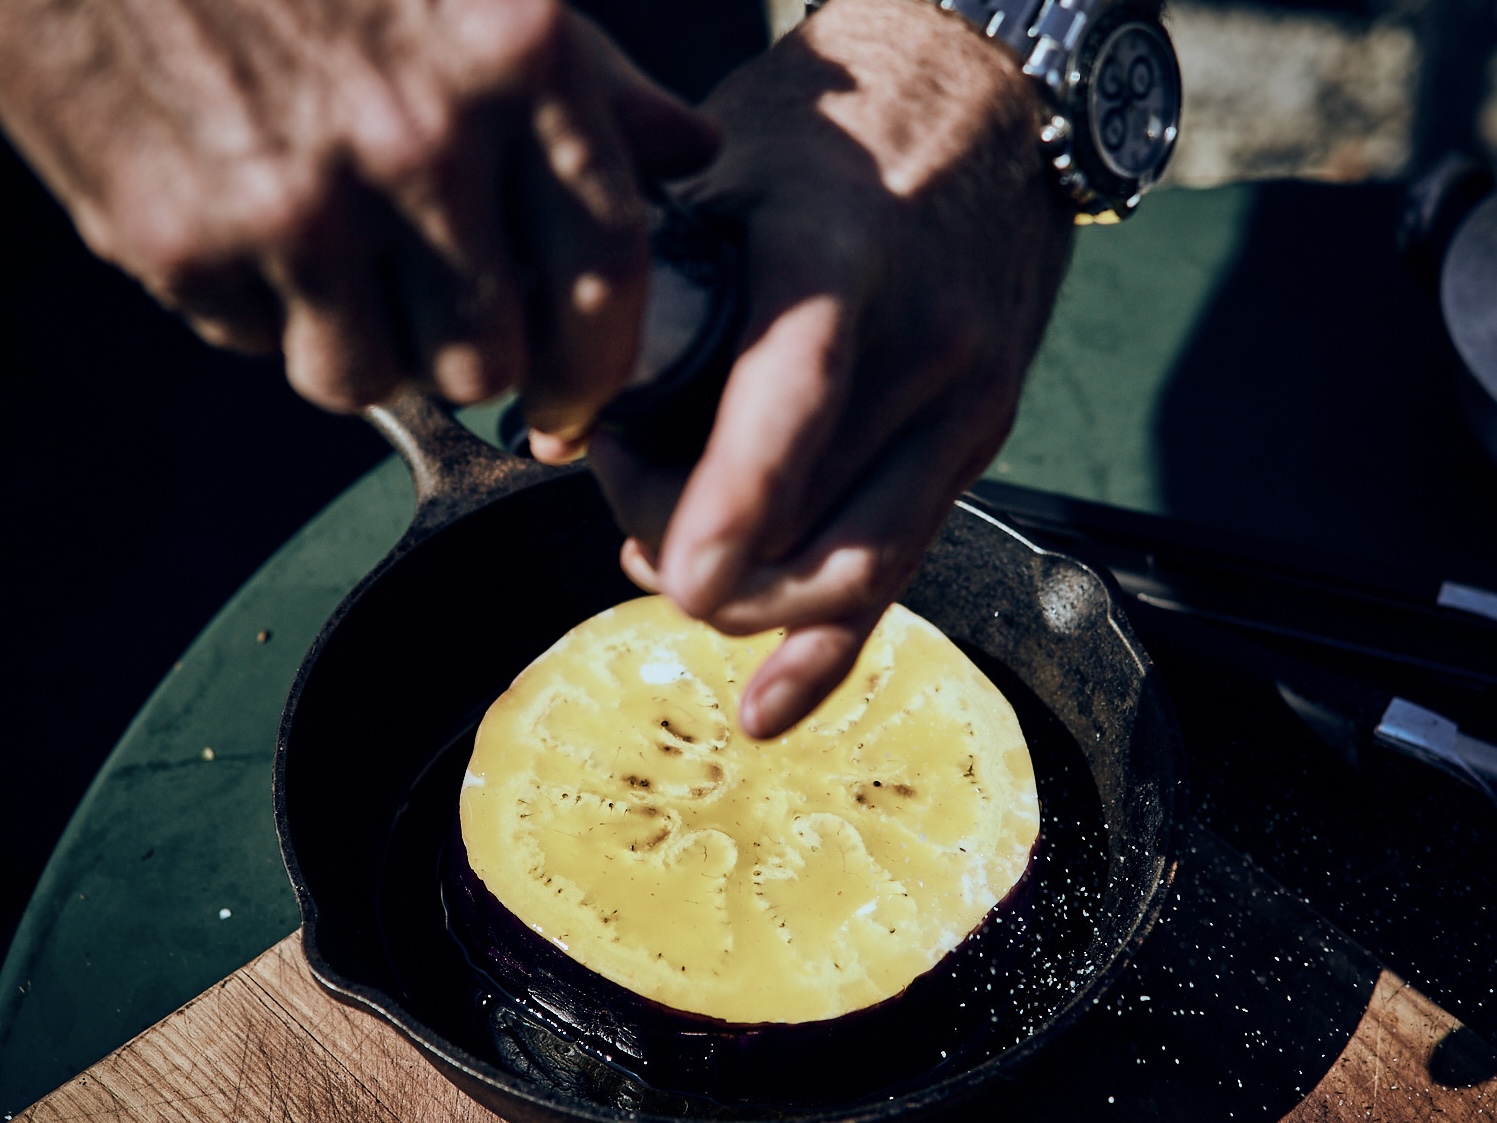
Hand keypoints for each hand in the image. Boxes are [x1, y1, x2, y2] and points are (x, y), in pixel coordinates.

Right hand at [0, 0, 716, 423]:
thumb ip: (590, 77)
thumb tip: (689, 151)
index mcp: (515, 56)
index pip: (606, 268)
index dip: (599, 362)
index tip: (573, 400)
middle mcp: (419, 136)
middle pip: (485, 357)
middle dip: (466, 359)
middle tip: (435, 320)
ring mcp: (298, 196)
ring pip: (368, 378)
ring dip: (359, 345)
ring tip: (330, 262)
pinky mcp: (182, 239)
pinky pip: (259, 343)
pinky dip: (261, 308)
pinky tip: (243, 217)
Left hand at [588, 0, 1073, 737]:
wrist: (992, 105)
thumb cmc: (842, 129)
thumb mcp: (731, 170)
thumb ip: (653, 292)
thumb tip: (570, 428)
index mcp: (847, 262)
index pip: (795, 398)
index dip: (733, 498)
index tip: (673, 571)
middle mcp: (926, 350)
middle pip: (814, 517)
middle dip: (691, 546)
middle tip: (622, 494)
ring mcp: (964, 409)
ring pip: (857, 568)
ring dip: (747, 597)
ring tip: (669, 564)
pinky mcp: (975, 446)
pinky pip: (900, 568)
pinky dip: (830, 647)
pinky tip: (772, 706)